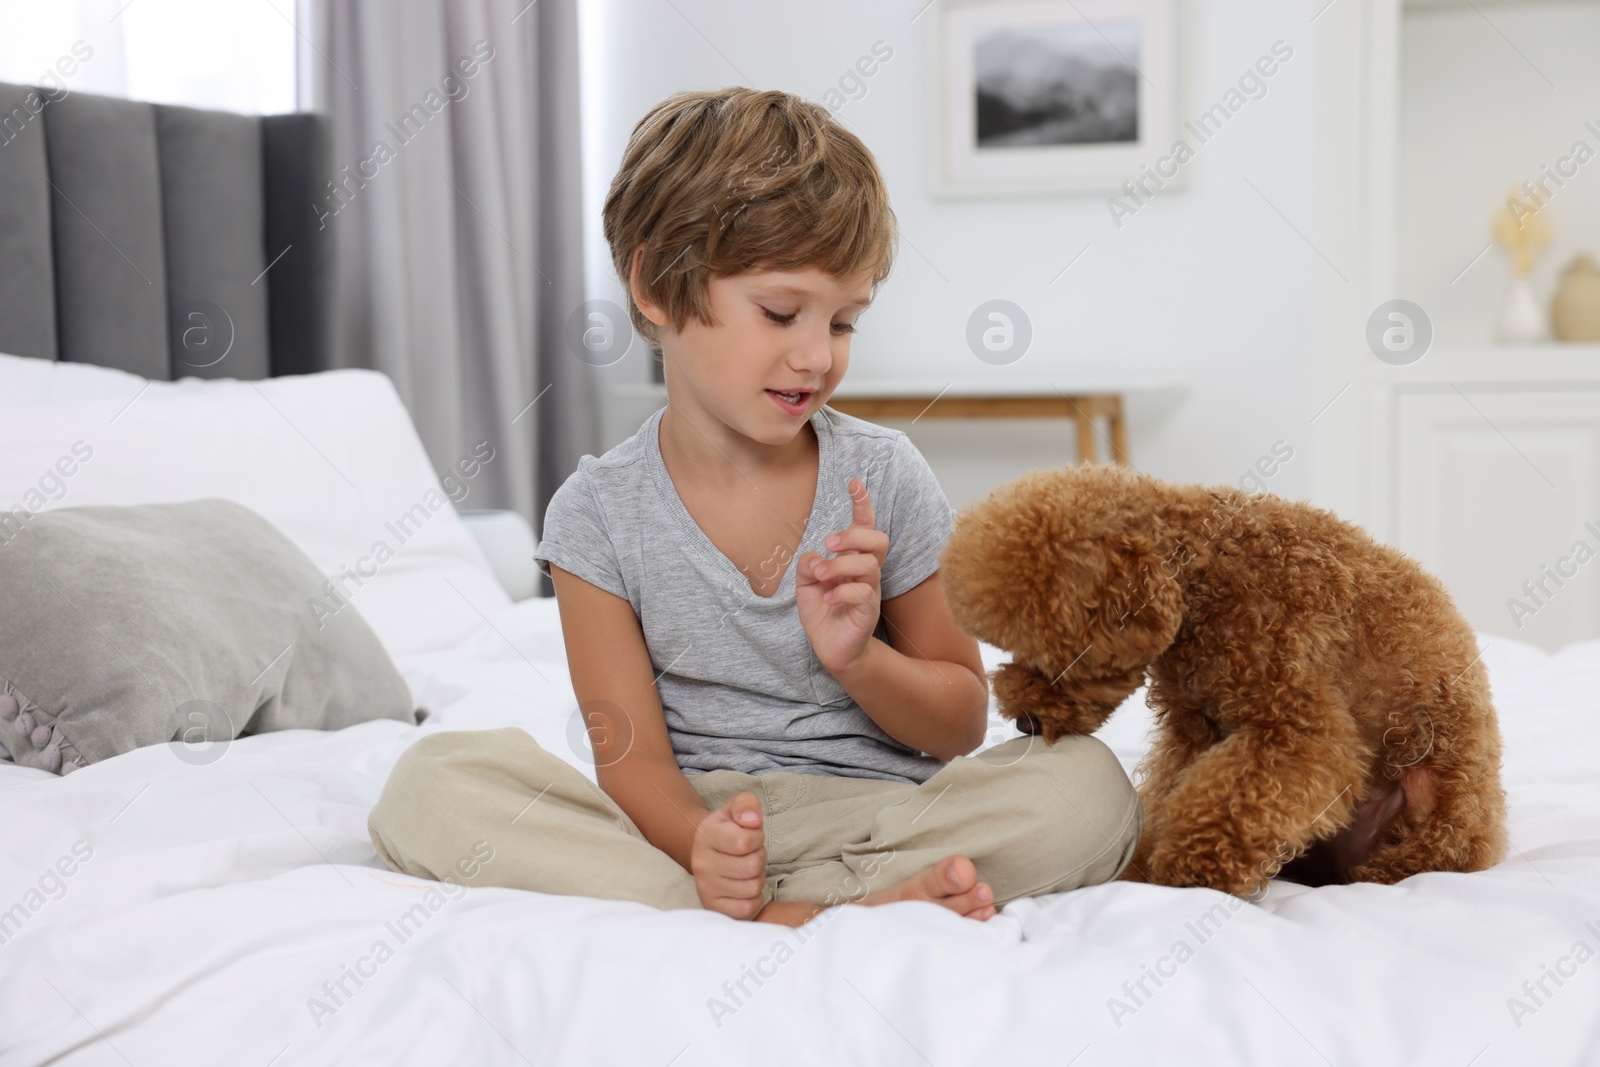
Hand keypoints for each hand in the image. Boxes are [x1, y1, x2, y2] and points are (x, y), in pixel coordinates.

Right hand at [691, 792, 766, 919]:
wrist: (705, 851)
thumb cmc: (728, 829)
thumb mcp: (736, 808)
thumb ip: (746, 804)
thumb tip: (752, 820)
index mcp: (706, 836)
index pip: (745, 841)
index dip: (756, 838)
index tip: (751, 836)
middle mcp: (701, 864)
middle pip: (752, 866)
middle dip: (758, 858)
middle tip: (748, 854)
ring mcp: (705, 888)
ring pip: (752, 888)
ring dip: (757, 878)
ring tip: (745, 869)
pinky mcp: (713, 907)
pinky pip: (747, 908)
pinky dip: (754, 899)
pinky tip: (744, 886)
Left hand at [796, 477, 888, 674]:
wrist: (831, 649)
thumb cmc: (823, 612)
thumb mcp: (805, 585)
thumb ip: (807, 565)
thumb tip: (815, 556)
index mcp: (852, 559)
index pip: (864, 526)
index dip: (862, 504)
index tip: (854, 482)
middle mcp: (866, 572)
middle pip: (878, 540)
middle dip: (853, 535)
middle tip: (829, 544)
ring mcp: (871, 591)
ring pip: (869, 565)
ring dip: (840, 566)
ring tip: (820, 577)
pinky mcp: (868, 612)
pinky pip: (863, 594)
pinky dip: (841, 592)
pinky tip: (827, 598)